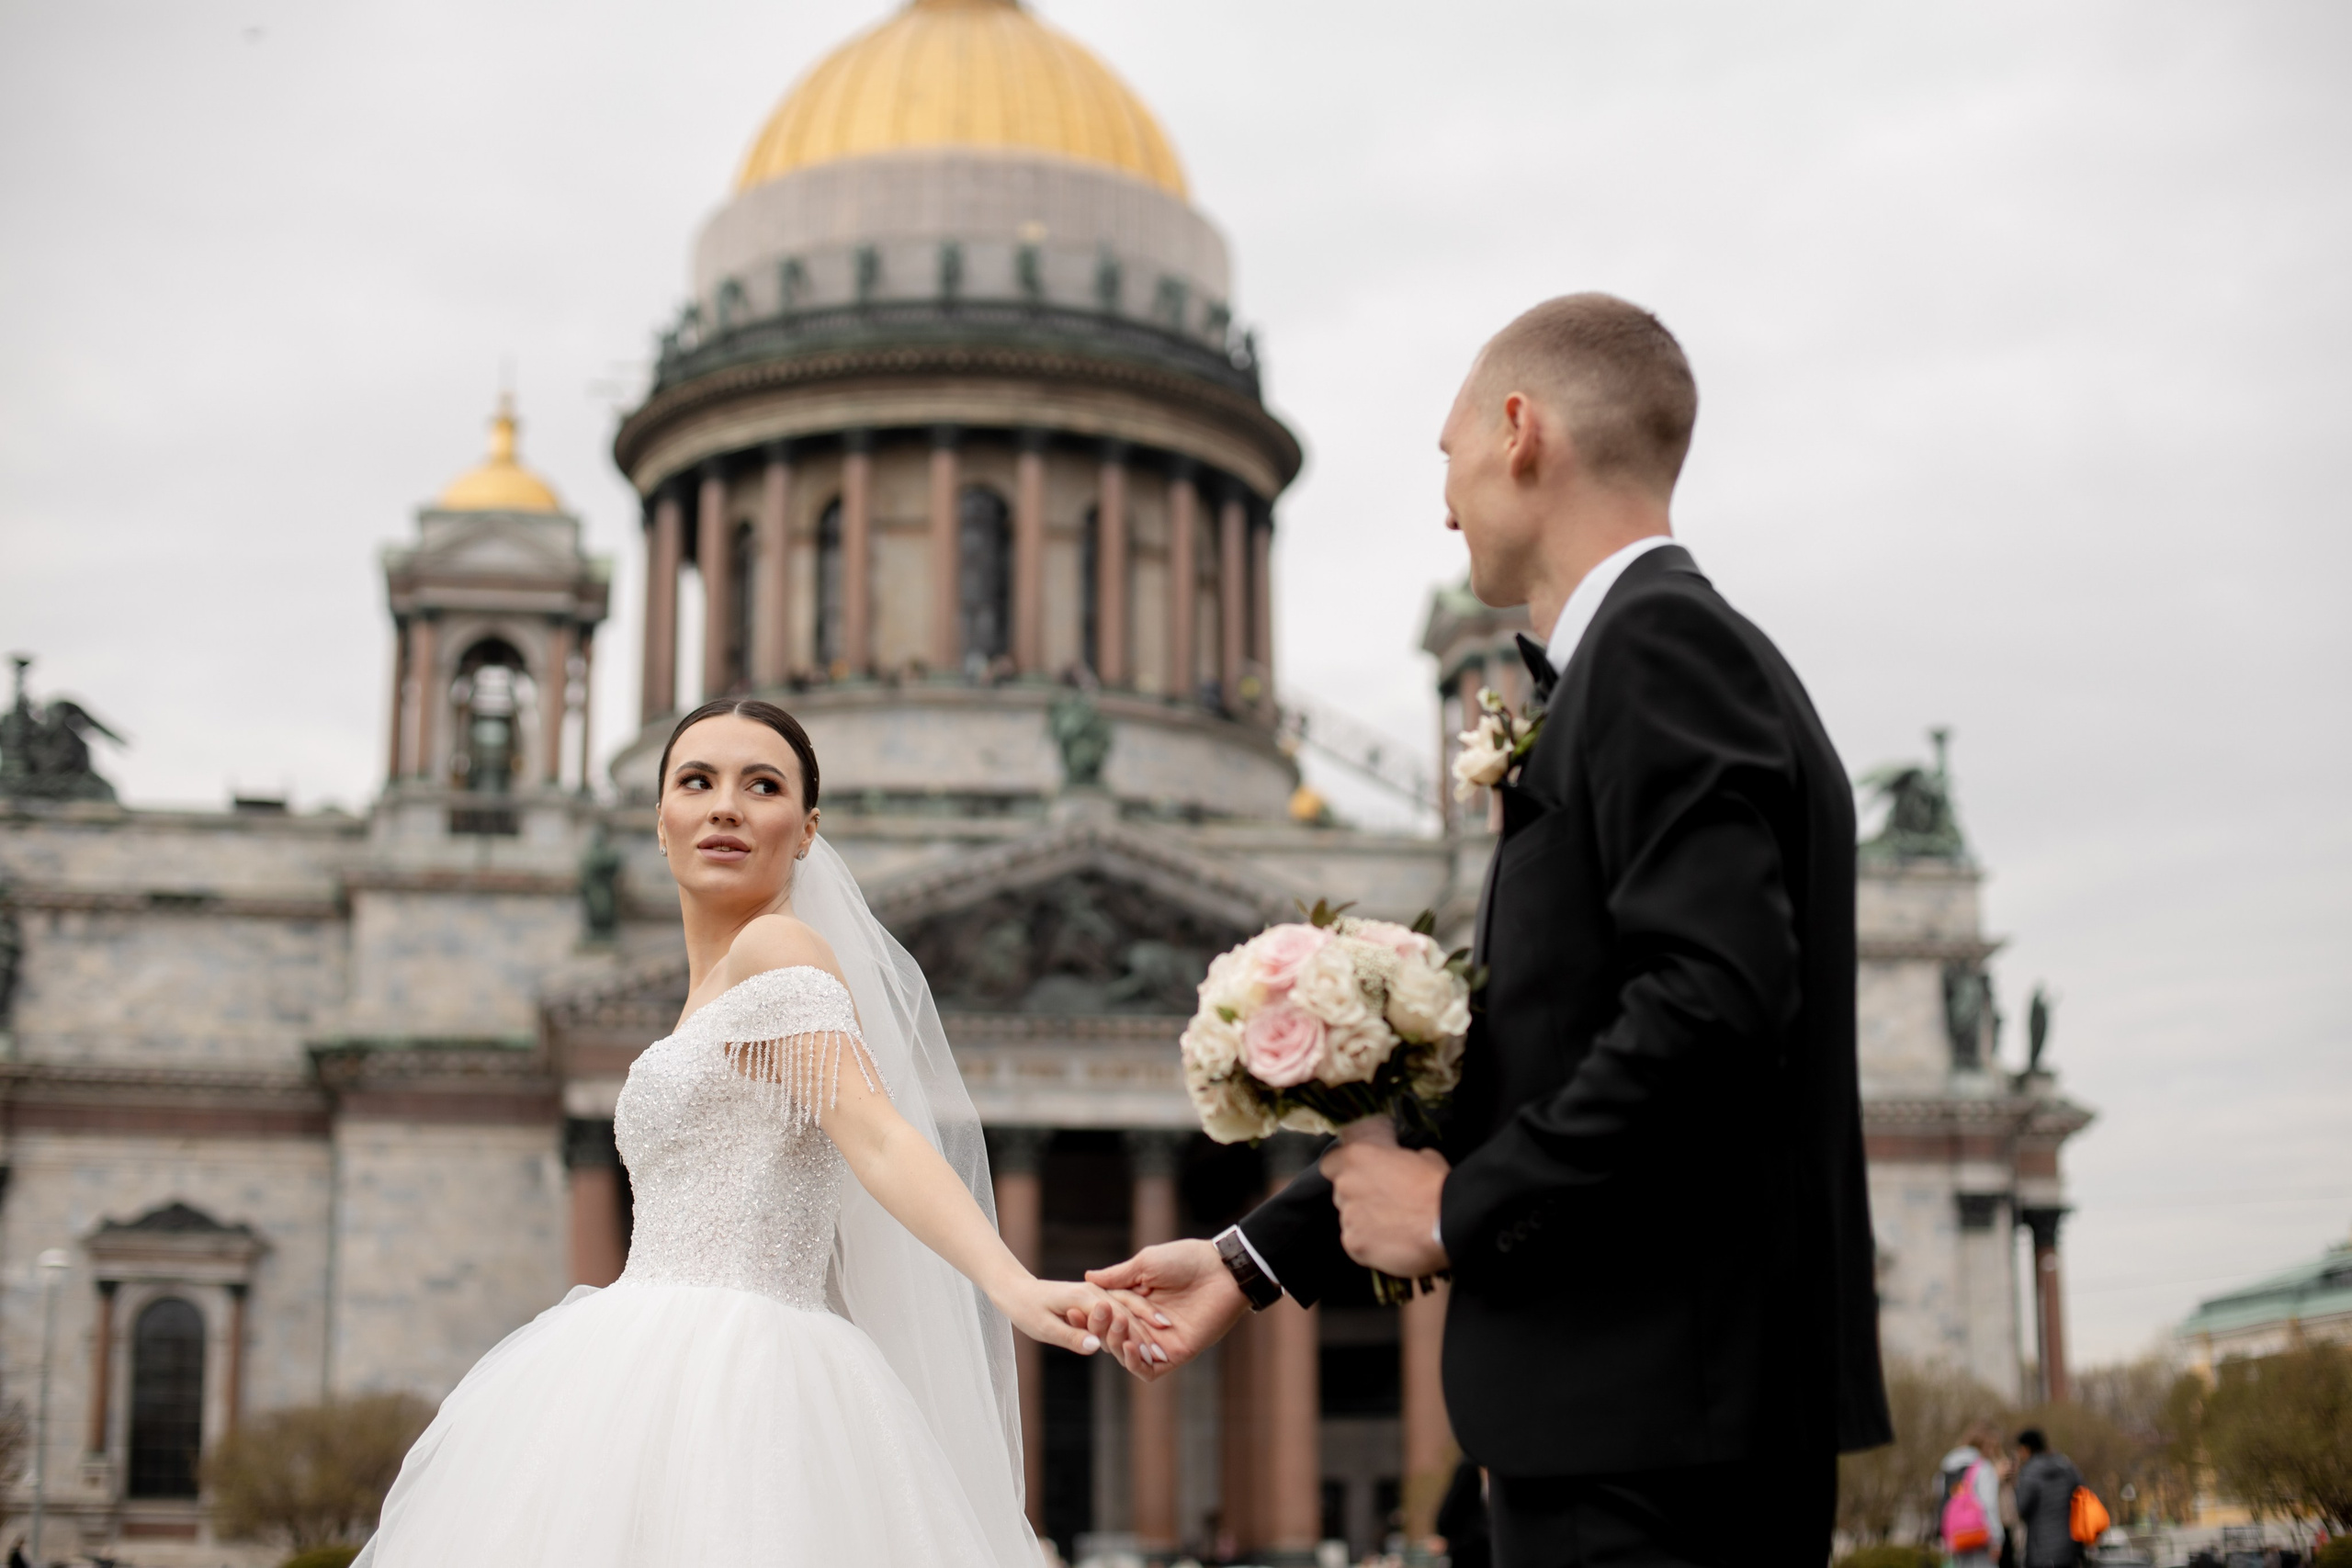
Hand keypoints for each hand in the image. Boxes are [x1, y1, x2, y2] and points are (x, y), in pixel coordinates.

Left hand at [997, 1277, 1151, 1358]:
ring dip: (1145, 1323)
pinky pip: (1120, 1304)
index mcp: (1084, 1297)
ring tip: (1160, 1343)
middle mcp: (1095, 1291)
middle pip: (1127, 1312)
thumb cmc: (1026, 1311)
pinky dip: (1136, 1316)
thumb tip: (1095, 1347)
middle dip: (1145, 1333)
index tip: (1149, 1356)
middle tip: (1162, 1355)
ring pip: (1127, 1306)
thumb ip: (1070, 1336)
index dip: (1134, 1337)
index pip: (1117, 1318)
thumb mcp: (1044, 1328)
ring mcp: (1096, 1292)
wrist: (1016, 1291)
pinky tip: (1147, 1327)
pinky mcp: (1095, 1296)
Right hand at [1086, 1239, 1246, 1382]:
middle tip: (1101, 1313)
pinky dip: (1134, 1363)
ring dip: (1116, 1343)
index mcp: (1135, 1303)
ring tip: (1118, 1324)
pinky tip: (1130, 1347)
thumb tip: (1088, 1277)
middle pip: (1111, 1337)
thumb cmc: (1186, 1260)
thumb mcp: (1146, 1264)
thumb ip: (1119, 1276)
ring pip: (1126, 1355)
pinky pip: (1148, 1370)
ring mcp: (1158, 1341)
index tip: (1073, 1309)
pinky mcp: (1175, 1354)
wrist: (1221, 1270)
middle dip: (1101, 1328)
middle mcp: (1144, 1325)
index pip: (1105, 1316)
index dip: (1089, 1315)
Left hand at [1320, 1141, 1450, 1276]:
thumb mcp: (1424, 1157)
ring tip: (1392, 1227)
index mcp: (1358, 1156)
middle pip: (1341, 1192)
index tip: (1360, 1176)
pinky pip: (1355, 1243)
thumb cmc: (1437, 1188)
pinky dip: (1369, 1244)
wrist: (1447, 1224)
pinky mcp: (1353, 1244)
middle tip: (1383, 1203)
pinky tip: (1391, 1243)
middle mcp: (1346, 1185)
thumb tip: (1402, 1164)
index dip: (1345, 1170)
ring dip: (1364, 1222)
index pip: (1331, 1162)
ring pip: (1349, 1219)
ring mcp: (1348, 1216)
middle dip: (1358, 1197)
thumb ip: (1400, 1159)